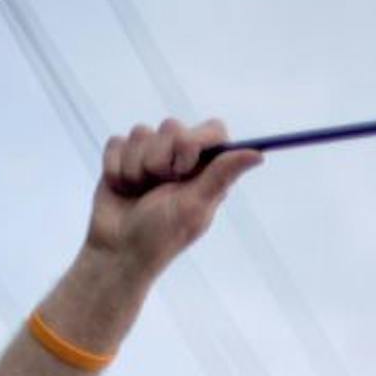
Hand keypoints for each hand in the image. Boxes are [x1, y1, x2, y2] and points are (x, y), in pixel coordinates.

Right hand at [85, 117, 260, 280]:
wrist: (117, 249)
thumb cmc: (161, 235)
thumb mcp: (195, 206)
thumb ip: (222, 174)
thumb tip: (259, 155)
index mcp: (207, 169)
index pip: (213, 130)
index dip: (195, 141)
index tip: (183, 167)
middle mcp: (181, 158)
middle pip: (172, 126)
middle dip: (160, 158)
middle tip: (159, 185)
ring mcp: (151, 155)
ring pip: (141, 132)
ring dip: (136, 167)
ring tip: (139, 191)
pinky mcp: (123, 157)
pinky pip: (118, 141)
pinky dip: (116, 167)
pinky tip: (123, 188)